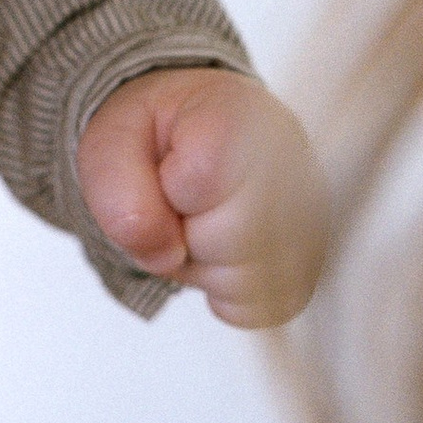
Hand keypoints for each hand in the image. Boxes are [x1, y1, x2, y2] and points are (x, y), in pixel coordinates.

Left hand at [74, 67, 327, 328]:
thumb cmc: (157, 134)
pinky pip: (256, 308)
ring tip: (201, 220)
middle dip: (185, 233)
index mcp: (241, 114)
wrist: (195, 131)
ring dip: (204, 265)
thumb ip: (118, 193)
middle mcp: (293, 162)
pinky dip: (224, 291)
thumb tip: (166, 255)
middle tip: (180, 200)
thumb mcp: (111, 142)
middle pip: (230, 239)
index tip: (167, 167)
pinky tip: (220, 248)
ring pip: (246, 281)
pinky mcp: (308, 264)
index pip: (202, 182)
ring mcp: (311, 217)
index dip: (166, 191)